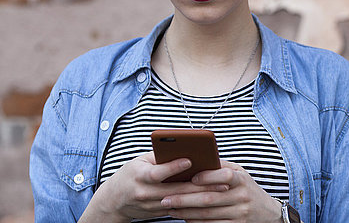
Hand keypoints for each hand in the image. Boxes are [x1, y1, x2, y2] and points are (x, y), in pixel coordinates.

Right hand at [79, 152, 227, 221]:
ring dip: (202, 196)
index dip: (173, 167)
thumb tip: (183, 149)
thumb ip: (159, 157)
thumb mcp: (140, 162)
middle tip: (220, 179)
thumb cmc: (130, 175)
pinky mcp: (159, 213)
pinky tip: (211, 198)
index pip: (157, 172)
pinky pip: (180, 208)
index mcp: (139, 176)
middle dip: (200, 185)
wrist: (113, 201)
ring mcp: (152, 206)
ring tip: (221, 188)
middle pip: (176, 190)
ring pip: (181, 202)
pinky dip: (196, 203)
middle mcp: (145, 193)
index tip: (190, 160)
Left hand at [161, 159, 282, 222]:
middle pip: (209, 198)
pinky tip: (184, 218)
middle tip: (166, 198)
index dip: (208, 176)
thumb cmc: (247, 188)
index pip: (226, 175)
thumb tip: (197, 159)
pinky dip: (195, 222)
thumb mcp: (241, 174)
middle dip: (184, 198)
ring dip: (185, 212)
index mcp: (242, 180)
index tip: (191, 177)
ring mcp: (239, 214)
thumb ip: (222, 167)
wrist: (267, 213)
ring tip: (170, 208)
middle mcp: (242, 197)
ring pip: (207, 214)